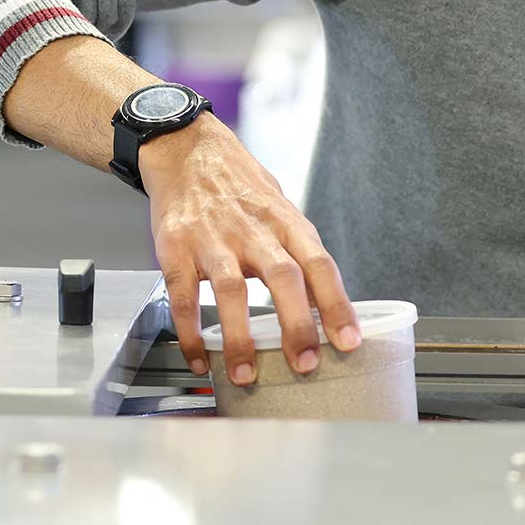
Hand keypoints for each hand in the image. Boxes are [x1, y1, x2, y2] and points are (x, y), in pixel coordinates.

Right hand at [140, 112, 360, 386]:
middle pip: (283, 277)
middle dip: (297, 325)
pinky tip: (199, 358)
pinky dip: (190, 331)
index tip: (349, 341)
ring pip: (231, 290)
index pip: (320, 263)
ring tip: (246, 375)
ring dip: (240, 338)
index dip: (337, 304)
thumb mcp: (279, 209)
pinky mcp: (175, 247)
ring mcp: (212, 238)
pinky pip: (183, 295)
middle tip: (305, 364)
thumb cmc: (237, 185)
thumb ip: (298, 252)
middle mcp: (252, 229)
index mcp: (285, 221)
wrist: (185, 148)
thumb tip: (324, 303)